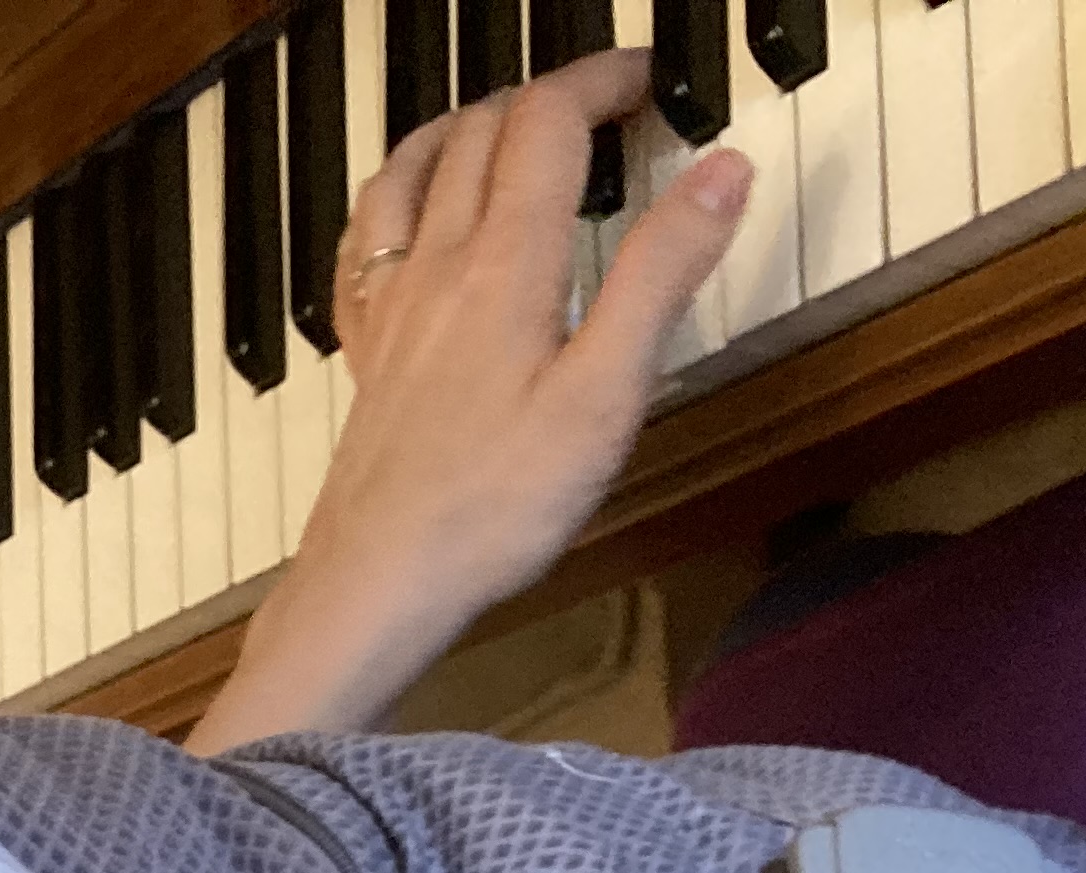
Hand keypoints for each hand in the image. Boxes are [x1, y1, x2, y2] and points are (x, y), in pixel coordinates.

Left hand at [190, 54, 751, 747]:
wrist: (378, 582)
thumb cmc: (494, 506)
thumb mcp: (607, 393)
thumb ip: (662, 274)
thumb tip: (723, 172)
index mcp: (505, 263)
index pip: (547, 122)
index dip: (599, 80)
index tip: (646, 78)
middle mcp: (436, 267)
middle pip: (480, 131)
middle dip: (544, 95)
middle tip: (601, 102)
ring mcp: (390, 307)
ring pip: (411, 171)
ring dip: (463, 124)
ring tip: (505, 123)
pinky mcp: (365, 353)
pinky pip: (362, 241)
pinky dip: (394, 196)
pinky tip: (408, 214)